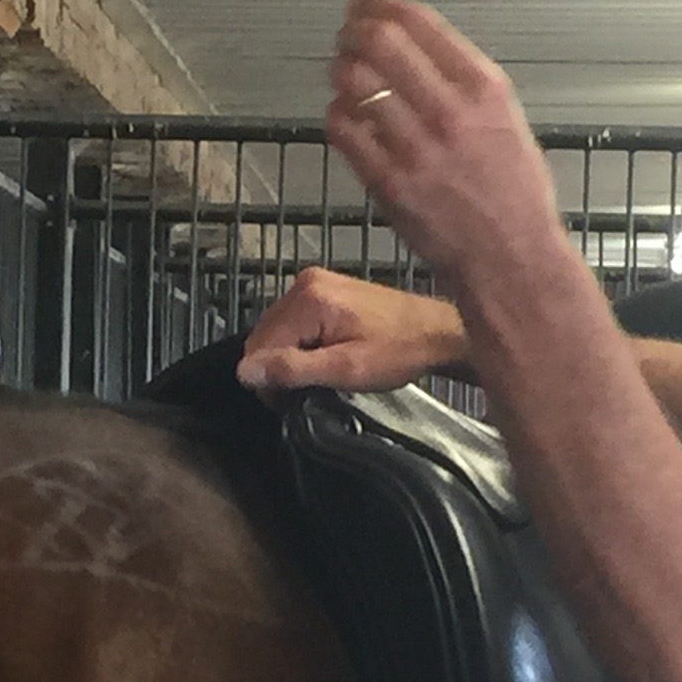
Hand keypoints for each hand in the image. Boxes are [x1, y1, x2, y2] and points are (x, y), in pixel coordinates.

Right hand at [238, 268, 468, 393]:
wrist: (436, 332)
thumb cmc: (399, 352)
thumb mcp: (346, 369)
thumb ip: (293, 369)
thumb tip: (246, 371)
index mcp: (308, 299)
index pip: (258, 345)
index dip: (269, 379)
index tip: (294, 399)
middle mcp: (304, 283)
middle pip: (263, 335)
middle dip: (277, 366)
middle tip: (310, 389)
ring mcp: (314, 283)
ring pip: (276, 330)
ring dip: (289, 356)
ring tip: (321, 372)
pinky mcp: (323, 289)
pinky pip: (293, 322)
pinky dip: (300, 343)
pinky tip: (323, 356)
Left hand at [323, 0, 568, 285]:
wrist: (510, 258)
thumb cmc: (513, 195)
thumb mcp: (507, 119)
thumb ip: (461, 80)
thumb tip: (411, 41)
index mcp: (484, 89)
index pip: (419, 22)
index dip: (381, 4)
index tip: (367, 2)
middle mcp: (450, 112)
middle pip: (379, 42)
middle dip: (353, 28)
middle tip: (347, 32)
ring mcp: (415, 148)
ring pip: (353, 81)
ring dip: (340, 68)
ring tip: (343, 72)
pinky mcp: (388, 182)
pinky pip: (343, 129)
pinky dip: (337, 114)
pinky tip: (346, 116)